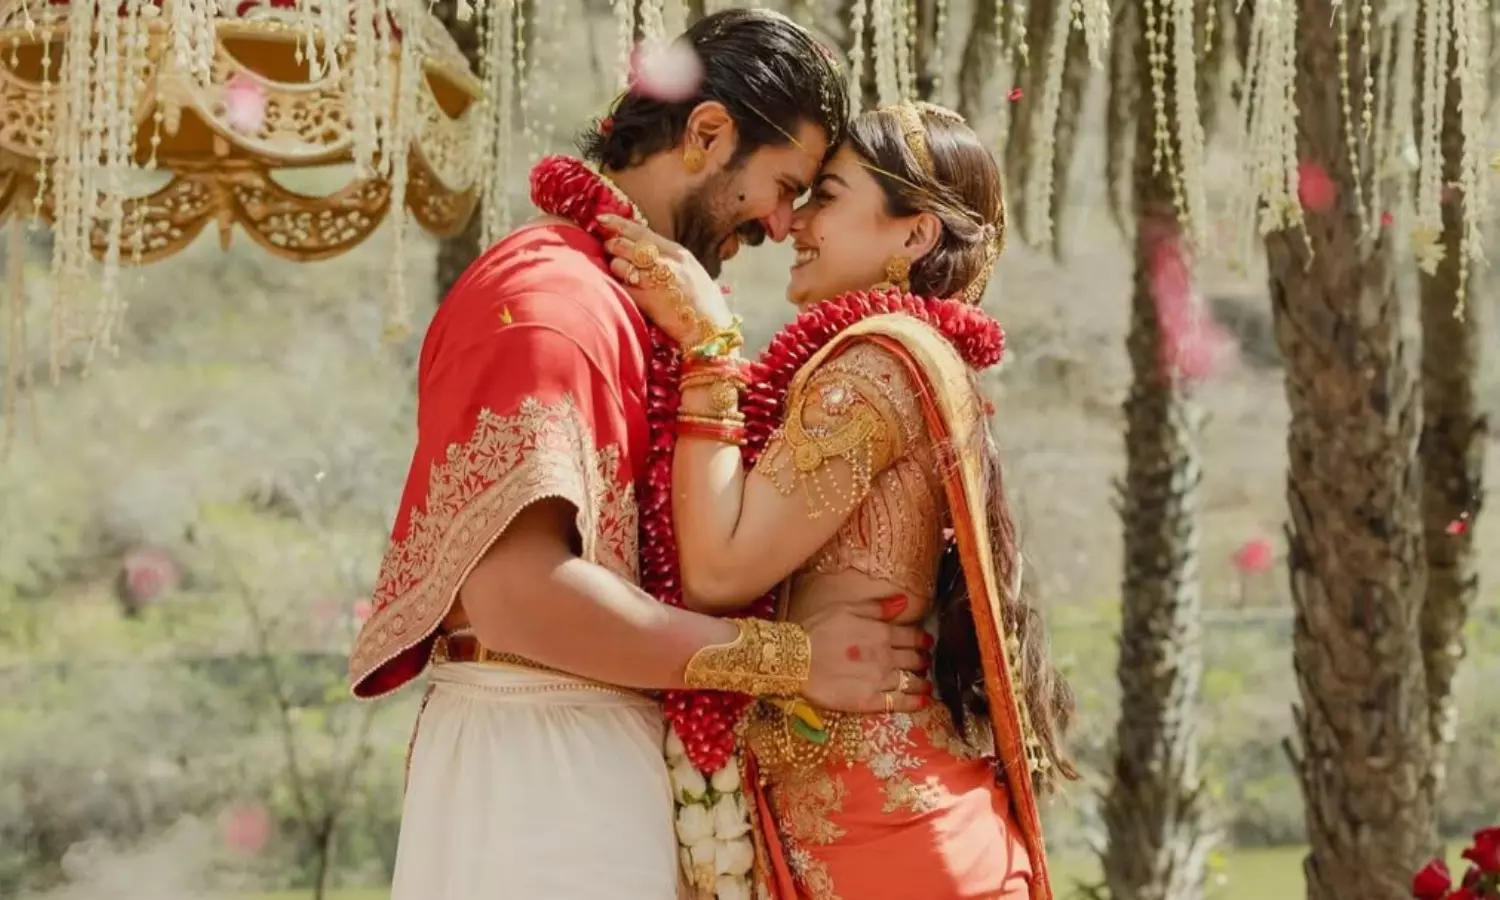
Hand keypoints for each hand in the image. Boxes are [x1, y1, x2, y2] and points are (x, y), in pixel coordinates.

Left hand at [598, 214, 732, 345]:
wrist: (710, 331)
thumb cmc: (703, 305)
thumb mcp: (692, 272)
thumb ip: (669, 258)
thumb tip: (643, 249)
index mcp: (678, 253)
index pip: (641, 231)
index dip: (619, 223)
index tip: (602, 218)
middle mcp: (666, 262)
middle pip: (626, 245)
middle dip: (612, 246)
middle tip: (609, 249)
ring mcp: (655, 281)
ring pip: (619, 265)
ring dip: (615, 269)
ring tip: (622, 274)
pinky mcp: (646, 300)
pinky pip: (620, 287)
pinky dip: (617, 288)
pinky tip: (623, 292)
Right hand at [796, 598, 932, 713]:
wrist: (795, 659)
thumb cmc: (816, 630)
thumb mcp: (847, 609)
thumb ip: (878, 608)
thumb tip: (904, 602)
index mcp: (881, 632)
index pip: (911, 636)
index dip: (921, 639)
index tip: (926, 642)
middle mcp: (885, 656)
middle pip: (913, 659)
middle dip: (922, 660)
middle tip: (925, 661)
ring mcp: (879, 680)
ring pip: (910, 680)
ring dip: (921, 681)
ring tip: (926, 683)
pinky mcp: (869, 700)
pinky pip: (899, 703)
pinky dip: (914, 702)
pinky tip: (922, 701)